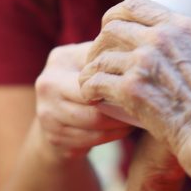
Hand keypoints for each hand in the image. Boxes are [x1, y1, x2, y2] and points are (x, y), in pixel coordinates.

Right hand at [35, 42, 134, 159]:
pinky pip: (92, 140)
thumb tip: (138, 50)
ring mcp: (47, 116)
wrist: (53, 114)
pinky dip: (112, 136)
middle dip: (121, 107)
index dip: (118, 82)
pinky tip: (124, 128)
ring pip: (95, 125)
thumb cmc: (80, 80)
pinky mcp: (55, 139)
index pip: (95, 75)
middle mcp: (47, 86)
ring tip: (137, 118)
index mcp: (59, 60)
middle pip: (94, 103)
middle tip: (143, 107)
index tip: (140, 85)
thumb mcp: (87, 59)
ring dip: (121, 124)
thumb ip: (106, 54)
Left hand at [79, 0, 190, 156]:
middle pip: (112, 28)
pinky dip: (88, 89)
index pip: (136, 4)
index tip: (108, 28)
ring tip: (90, 81)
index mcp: (182, 26)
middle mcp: (161, 37)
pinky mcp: (132, 88)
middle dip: (99, 44)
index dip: (115, 14)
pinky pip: (96, 81)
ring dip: (91, 69)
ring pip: (100, 57)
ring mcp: (144, 61)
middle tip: (97, 60)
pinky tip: (90, 96)